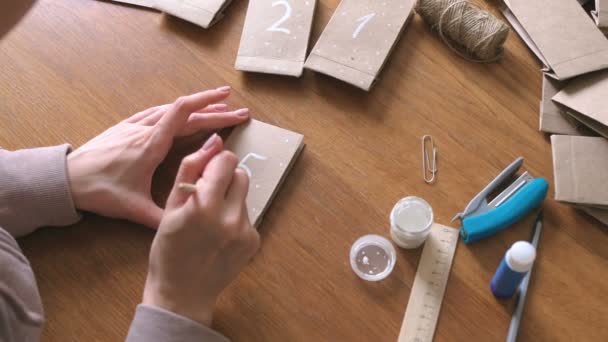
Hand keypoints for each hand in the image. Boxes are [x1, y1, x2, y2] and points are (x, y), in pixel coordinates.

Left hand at [67, 87, 249, 227]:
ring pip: (170, 109)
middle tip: (238, 112)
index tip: (230, 106)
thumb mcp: (133, 209)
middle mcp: (144, 130)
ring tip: (216, 108)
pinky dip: (174, 110)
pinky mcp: (124, 127)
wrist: (65, 179)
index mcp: (151, 145)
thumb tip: (189, 228)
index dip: (209, 108)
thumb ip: (162, 219)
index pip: (184, 116)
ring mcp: (133, 126)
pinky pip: (155, 112)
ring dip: (195, 107)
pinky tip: (180, 111)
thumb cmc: (99, 191)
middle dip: (214, 110)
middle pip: (184, 111)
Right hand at [142, 135, 259, 325]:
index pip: (227, 161)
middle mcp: (230, 218)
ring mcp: (245, 231)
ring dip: (230, 199)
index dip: (215, 164)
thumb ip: (191, 169)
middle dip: (225, 179)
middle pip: (241, 175)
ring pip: (244, 196)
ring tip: (210, 220)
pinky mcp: (254, 242)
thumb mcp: (170, 207)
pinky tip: (218, 236)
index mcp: (205, 206)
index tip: (205, 176)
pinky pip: (248, 216)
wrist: (182, 294)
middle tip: (207, 197)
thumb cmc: (168, 250)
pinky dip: (235, 219)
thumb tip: (215, 141)